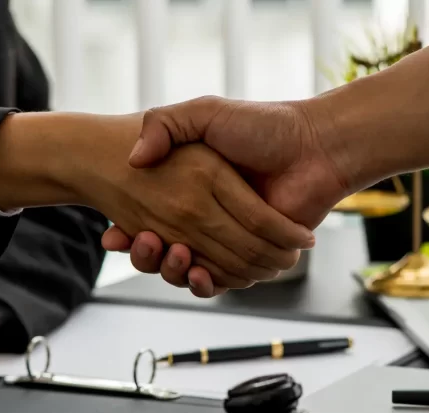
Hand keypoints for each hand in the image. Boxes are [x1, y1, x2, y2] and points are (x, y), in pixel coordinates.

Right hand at [0, 112, 314, 288]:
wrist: (316, 146)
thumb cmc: (264, 125)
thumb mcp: (207, 113)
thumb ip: (167, 124)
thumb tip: (135, 158)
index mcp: (190, 189)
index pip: (146, 220)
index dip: (127, 233)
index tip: (112, 236)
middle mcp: (205, 217)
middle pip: (162, 252)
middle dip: (145, 255)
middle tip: (142, 241)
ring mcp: (228, 239)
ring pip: (187, 271)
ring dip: (173, 271)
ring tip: (174, 254)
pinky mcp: (252, 258)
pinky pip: (222, 281)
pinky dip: (208, 283)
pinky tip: (198, 272)